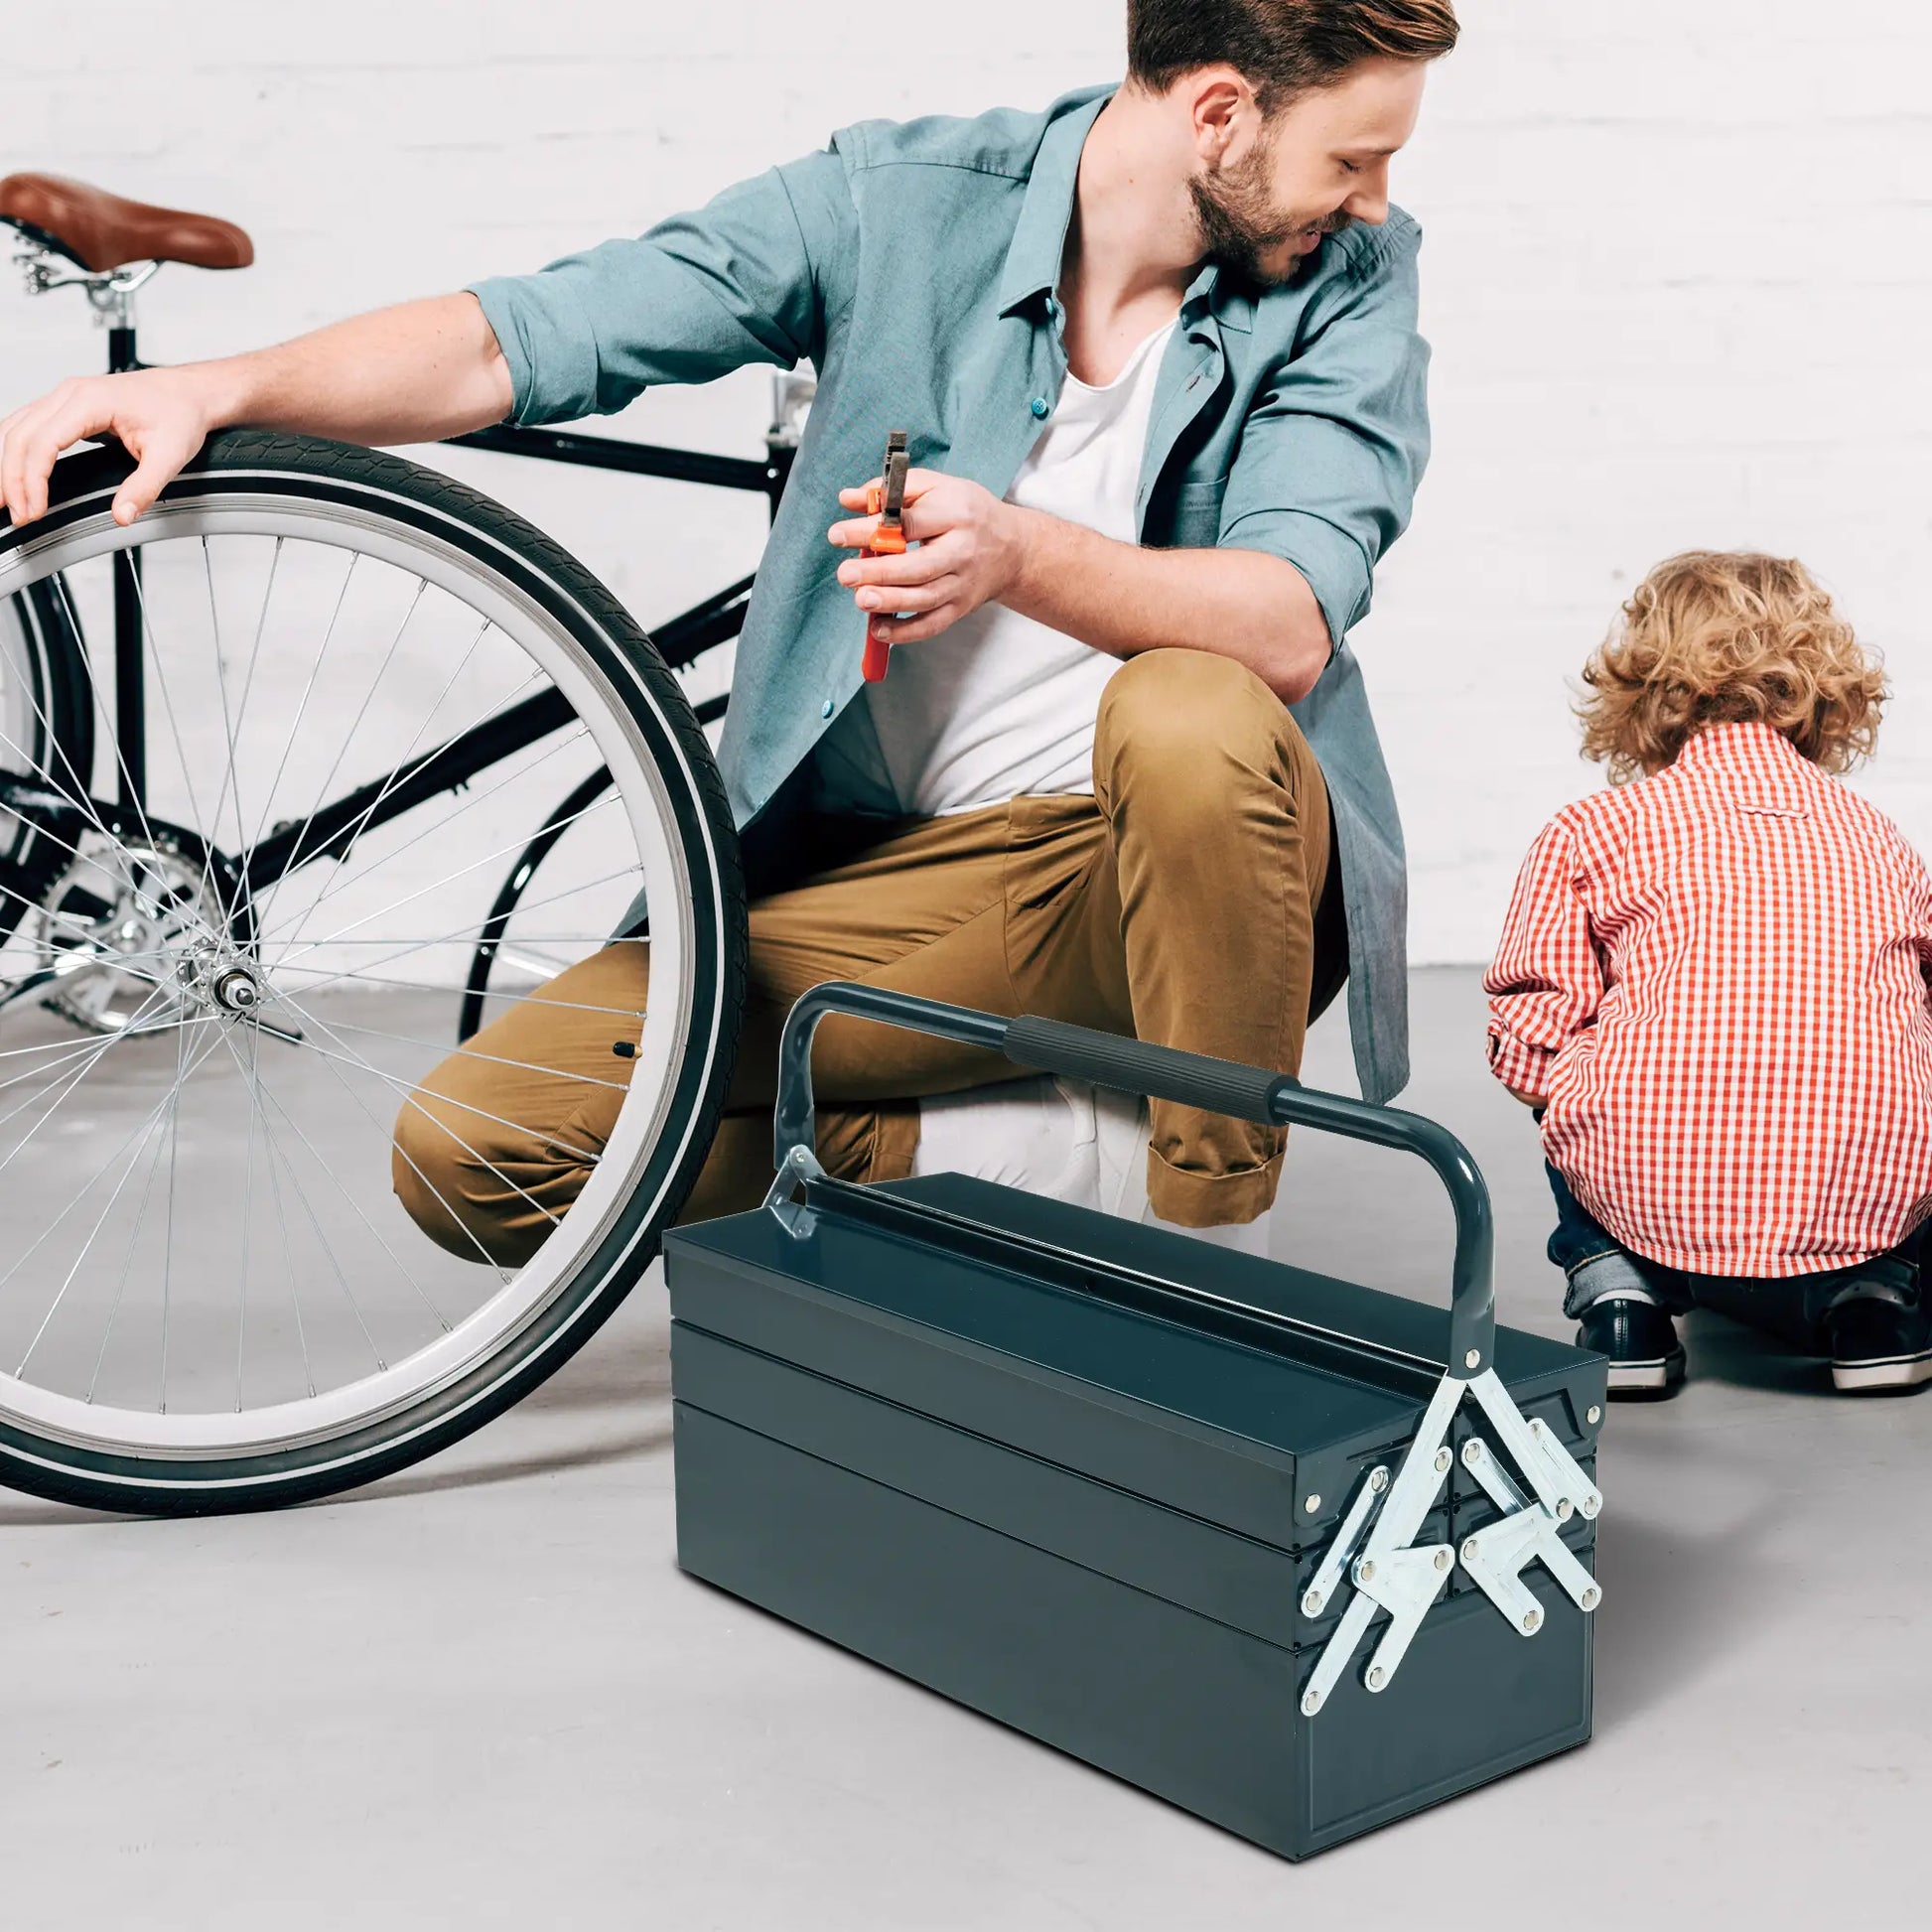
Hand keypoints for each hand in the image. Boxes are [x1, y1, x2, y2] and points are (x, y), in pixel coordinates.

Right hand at [1, 367, 219, 528]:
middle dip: (13, 479)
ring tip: (8, 501)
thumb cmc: (179, 414)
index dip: (33, 480)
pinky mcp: (65, 406)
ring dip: (7, 466)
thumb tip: (122, 515)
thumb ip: (144, 488)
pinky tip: (14, 475)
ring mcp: (64, 397)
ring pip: (15, 428)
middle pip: (20, 436)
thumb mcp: (170, 456)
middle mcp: (70, 394)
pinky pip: (26, 426)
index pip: (43, 442)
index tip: (35, 509)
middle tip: (19, 515)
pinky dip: (15, 452)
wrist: (187, 394)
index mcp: (90, 402)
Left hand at [829, 468, 1024, 644]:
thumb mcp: (936, 487)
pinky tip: (878, 629)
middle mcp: (962, 551)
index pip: (910, 523)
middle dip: (879, 573)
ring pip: (925, 599)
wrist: (1012, 549)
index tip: (838, 535)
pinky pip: (932, 625)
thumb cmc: (966, 513)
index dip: (872, 529)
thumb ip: (891, 490)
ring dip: (890, 603)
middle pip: (919, 567)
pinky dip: (905, 632)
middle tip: (845, 574)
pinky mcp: (960, 608)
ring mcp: (962, 584)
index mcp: (956, 514)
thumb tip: (848, 499)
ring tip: (861, 599)